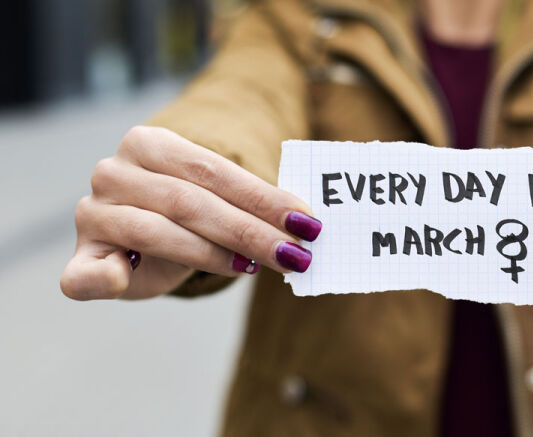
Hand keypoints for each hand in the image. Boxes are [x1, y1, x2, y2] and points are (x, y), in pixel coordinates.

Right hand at [60, 126, 321, 299]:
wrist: (140, 238)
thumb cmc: (187, 213)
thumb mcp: (217, 197)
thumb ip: (248, 203)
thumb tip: (304, 222)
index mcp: (148, 143)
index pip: (214, 170)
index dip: (263, 199)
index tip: (307, 223)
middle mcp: (114, 171)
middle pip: (191, 202)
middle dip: (250, 232)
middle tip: (295, 254)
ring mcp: (93, 213)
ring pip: (157, 232)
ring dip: (212, 254)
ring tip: (255, 267)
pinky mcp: (81, 257)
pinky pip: (87, 273)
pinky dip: (105, 278)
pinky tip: (125, 280)